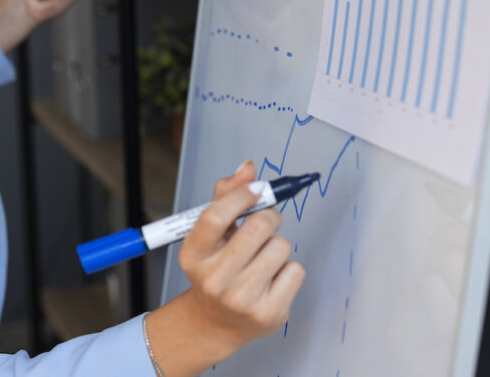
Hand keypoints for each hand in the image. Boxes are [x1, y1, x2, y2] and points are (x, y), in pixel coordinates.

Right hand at [143, 161, 305, 376]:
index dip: (240, 196)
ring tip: (263, 258)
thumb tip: (248, 169)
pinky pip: (295, 271)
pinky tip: (273, 278)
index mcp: (193, 255)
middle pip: (257, 227)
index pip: (215, 216)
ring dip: (277, 246)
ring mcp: (241, 299)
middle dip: (269, 217)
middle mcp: (213, 279)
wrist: (217, 321)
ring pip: (281, 247)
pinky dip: (289, 269)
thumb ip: (226, 197)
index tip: (257, 189)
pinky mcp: (268, 314)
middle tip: (266, 222)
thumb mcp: (211, 235)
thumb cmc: (216, 268)